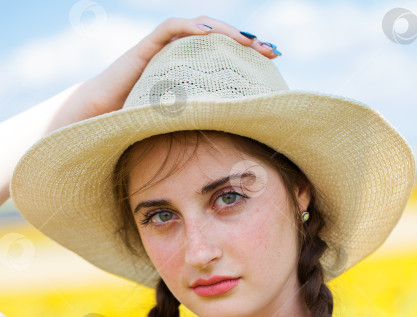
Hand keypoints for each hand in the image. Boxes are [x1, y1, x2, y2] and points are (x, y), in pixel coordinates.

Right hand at [85, 16, 279, 117]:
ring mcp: (163, 50)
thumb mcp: (181, 127)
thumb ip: (204, 125)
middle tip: (271, 50)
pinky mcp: (144, 49)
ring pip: (199, 27)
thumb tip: (239, 145)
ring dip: (225, 31)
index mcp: (191, 72)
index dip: (250, 53)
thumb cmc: (137, 127)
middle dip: (246, 40)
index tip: (274, 61)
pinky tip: (208, 34)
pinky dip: (188, 28)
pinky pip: (168, 29)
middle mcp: (180, 56)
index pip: (226, 54)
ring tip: (248, 40)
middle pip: (219, 37)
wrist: (99, 120)